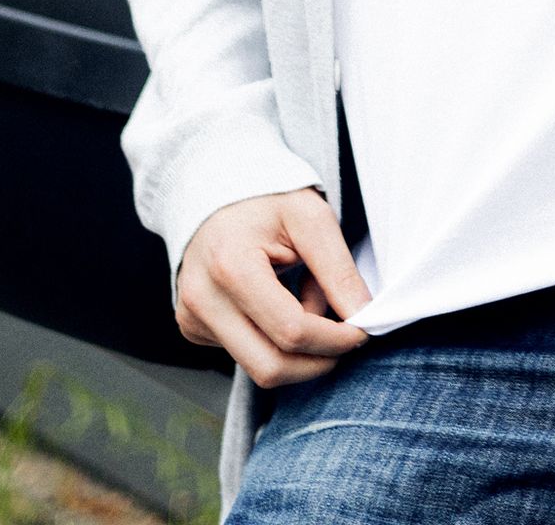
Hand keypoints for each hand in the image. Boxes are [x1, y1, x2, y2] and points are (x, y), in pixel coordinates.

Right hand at [176, 188, 372, 386]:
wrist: (213, 186)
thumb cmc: (266, 196)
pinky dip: (273, 338)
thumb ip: (338, 270)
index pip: (291, 331)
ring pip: (258, 367)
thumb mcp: (311, 219)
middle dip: (317, 360)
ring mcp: (191, 317)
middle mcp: (202, 300)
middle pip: (270, 367)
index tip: (361, 331)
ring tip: (305, 297)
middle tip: (343, 332)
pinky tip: (279, 300)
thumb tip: (362, 317)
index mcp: (230, 267)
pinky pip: (243, 354)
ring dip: (296, 347)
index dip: (335, 340)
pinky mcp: (192, 327)